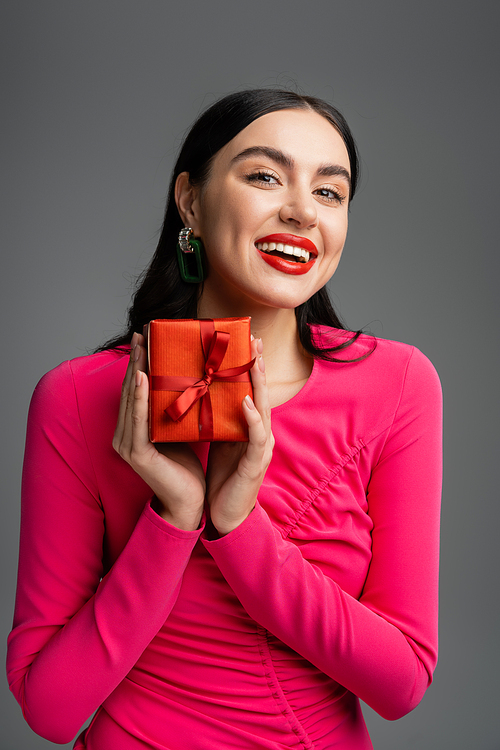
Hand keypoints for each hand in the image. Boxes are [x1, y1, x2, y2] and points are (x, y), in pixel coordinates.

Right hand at [112, 332, 205, 530]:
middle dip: (136, 359)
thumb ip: (173, 408)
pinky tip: (142, 378)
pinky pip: (137, 419)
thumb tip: (185, 378)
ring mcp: (127, 443)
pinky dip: (140, 397)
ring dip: (136, 371)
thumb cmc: (186, 465)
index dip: (139, 362)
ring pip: (132, 400)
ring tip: (141, 347)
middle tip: (142, 332)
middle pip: (131, 390)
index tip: (146, 337)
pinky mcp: (135, 452)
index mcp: (132, 428)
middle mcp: (124, 434)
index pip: (136, 389)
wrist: (190, 500)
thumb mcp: (179, 429)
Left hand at [206, 337, 273, 535]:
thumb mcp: (219, 440)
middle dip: (258, 364)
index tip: (244, 338)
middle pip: (261, 392)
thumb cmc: (223, 477)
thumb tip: (198, 390)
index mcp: (250, 425)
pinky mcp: (255, 463)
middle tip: (254, 338)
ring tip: (255, 360)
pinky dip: (252, 418)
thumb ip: (217, 417)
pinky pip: (256, 436)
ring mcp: (261, 446)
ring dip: (259, 383)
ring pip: (262, 408)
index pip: (250, 388)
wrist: (224, 514)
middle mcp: (260, 432)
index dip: (249, 364)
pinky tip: (245, 402)